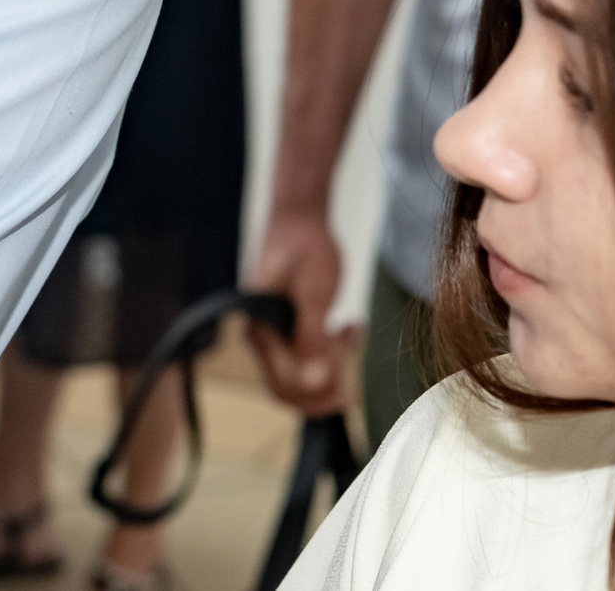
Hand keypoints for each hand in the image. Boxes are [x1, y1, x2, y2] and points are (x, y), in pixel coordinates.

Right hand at [245, 206, 357, 415]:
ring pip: (301, 374)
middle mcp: (260, 336)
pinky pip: (306, 357)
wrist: (299, 219)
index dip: (315, 395)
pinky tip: (346, 328)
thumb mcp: (315, 294)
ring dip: (331, 366)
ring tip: (350, 333)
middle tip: (354, 383)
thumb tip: (314, 383)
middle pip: (288, 387)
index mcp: (260, 329)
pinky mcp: (285, 327)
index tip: (347, 393)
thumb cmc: (304, 249)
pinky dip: (330, 353)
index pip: (284, 382)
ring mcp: (272, 333)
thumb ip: (311, 340)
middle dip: (323, 389)